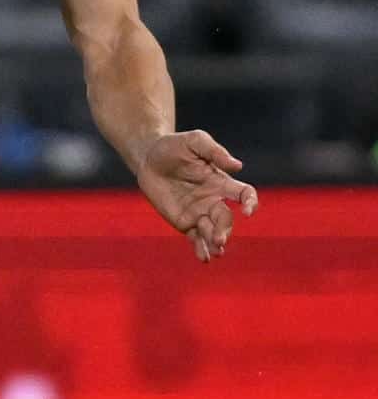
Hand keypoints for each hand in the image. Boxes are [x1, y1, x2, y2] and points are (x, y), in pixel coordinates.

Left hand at [135, 130, 258, 262]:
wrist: (148, 157)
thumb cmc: (174, 146)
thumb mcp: (195, 141)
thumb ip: (214, 151)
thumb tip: (237, 166)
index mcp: (221, 182)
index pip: (244, 194)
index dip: (250, 202)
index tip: (247, 210)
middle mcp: (214, 200)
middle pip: (227, 219)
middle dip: (225, 230)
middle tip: (219, 238)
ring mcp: (199, 213)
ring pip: (213, 232)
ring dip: (216, 242)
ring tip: (216, 250)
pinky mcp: (184, 222)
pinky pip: (196, 239)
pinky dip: (202, 249)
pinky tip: (204, 257)